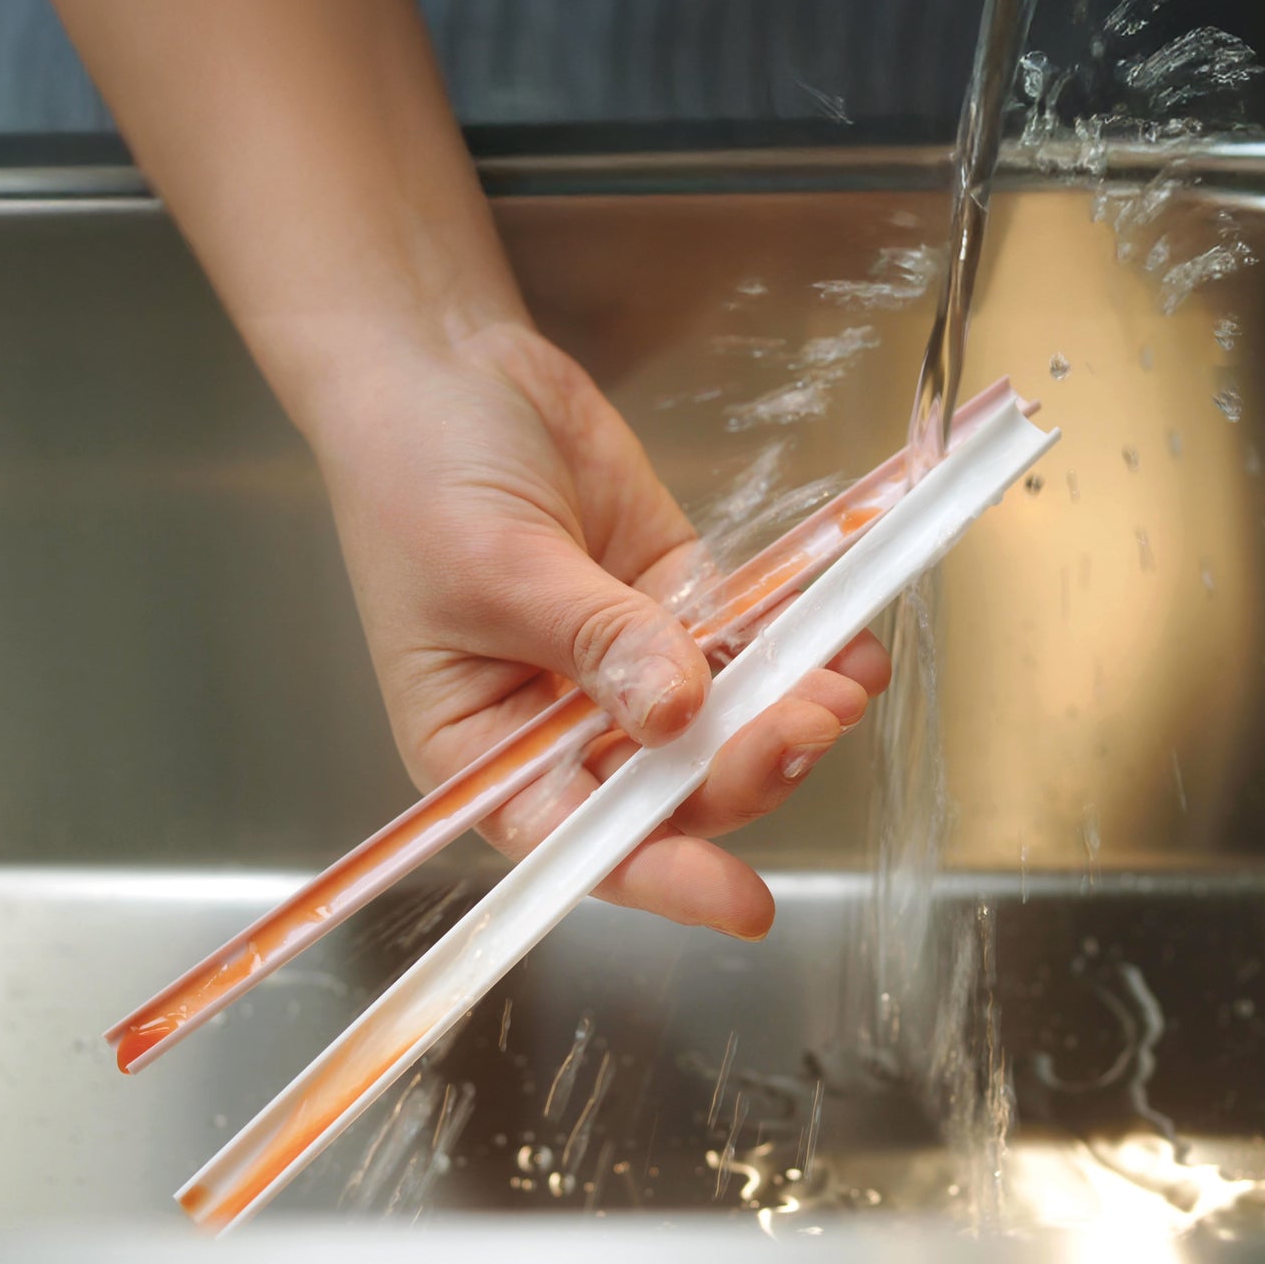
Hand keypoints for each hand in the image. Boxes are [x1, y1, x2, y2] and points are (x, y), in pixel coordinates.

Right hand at [314, 321, 890, 939]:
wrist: (443, 362)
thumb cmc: (417, 476)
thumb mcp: (494, 566)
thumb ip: (593, 639)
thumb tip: (679, 713)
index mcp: (485, 749)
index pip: (576, 838)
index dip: (660, 873)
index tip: (741, 901)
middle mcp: (559, 721)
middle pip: (667, 781)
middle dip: (743, 765)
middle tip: (808, 724)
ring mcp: (625, 657)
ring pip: (721, 718)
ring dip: (787, 710)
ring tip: (845, 682)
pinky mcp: (673, 594)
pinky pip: (745, 638)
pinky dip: (798, 643)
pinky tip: (847, 638)